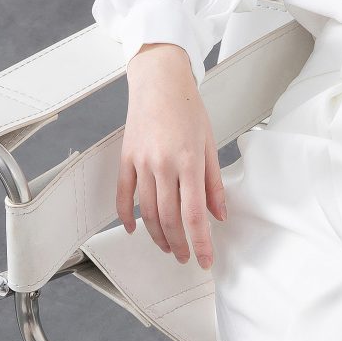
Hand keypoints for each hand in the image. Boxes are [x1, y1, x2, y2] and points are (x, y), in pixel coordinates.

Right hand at [116, 44, 226, 266]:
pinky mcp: (126, 158)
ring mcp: (141, 162)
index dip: (200, 242)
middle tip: (185, 257)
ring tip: (167, 247)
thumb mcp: (210, 144)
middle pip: (168, 218)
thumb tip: (219, 214)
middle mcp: (163, 164)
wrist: (159, 81)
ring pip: (146, 211)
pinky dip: (125, 216)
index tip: (205, 259)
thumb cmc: (187, 108)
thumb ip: (214, 183)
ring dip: (157, 235)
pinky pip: (122, 194)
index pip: (195, 213)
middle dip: (178, 244)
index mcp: (188, 161)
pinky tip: (132, 229)